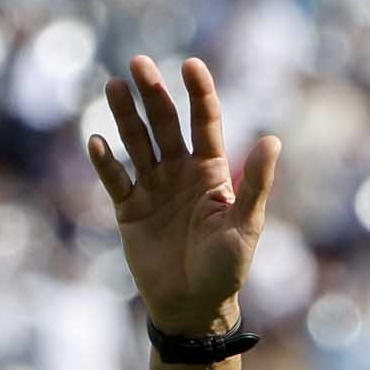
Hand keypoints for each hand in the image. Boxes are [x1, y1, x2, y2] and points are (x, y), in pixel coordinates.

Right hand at [87, 56, 280, 335]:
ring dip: (125, 116)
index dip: (199, 94)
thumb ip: (256, 184)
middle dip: (154, 94)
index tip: (191, 65)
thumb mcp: (246, 226)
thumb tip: (273, 140)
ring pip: (137, 143)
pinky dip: (105, 161)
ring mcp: (153, 187)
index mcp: (213, 172)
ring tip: (113, 86)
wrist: (194, 306)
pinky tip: (96, 140)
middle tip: (139, 63)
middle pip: (166, 124)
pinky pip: (115, 178)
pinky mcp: (130, 208)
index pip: (205, 123)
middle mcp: (181, 172)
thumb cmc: (227, 269)